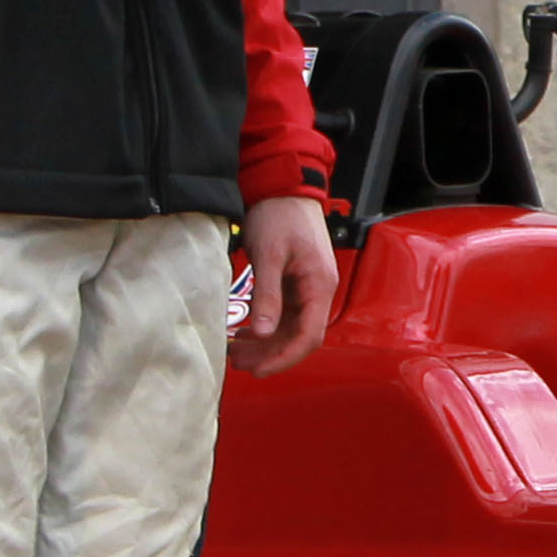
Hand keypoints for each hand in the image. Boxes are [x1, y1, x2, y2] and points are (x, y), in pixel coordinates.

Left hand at [233, 195, 340, 374]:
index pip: (309, 336)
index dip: (284, 358)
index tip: (258, 370)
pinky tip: (246, 333)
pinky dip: (266, 326)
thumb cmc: (279, 215)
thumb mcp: (269, 255)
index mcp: (319, 286)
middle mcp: (319, 290)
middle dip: (271, 354)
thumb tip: (263, 333)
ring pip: (291, 328)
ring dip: (267, 343)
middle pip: (300, 337)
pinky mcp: (296, 283)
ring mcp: (309, 287)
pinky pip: (285, 314)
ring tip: (237, 351)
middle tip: (238, 362)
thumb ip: (267, 296)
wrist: (283, 186)